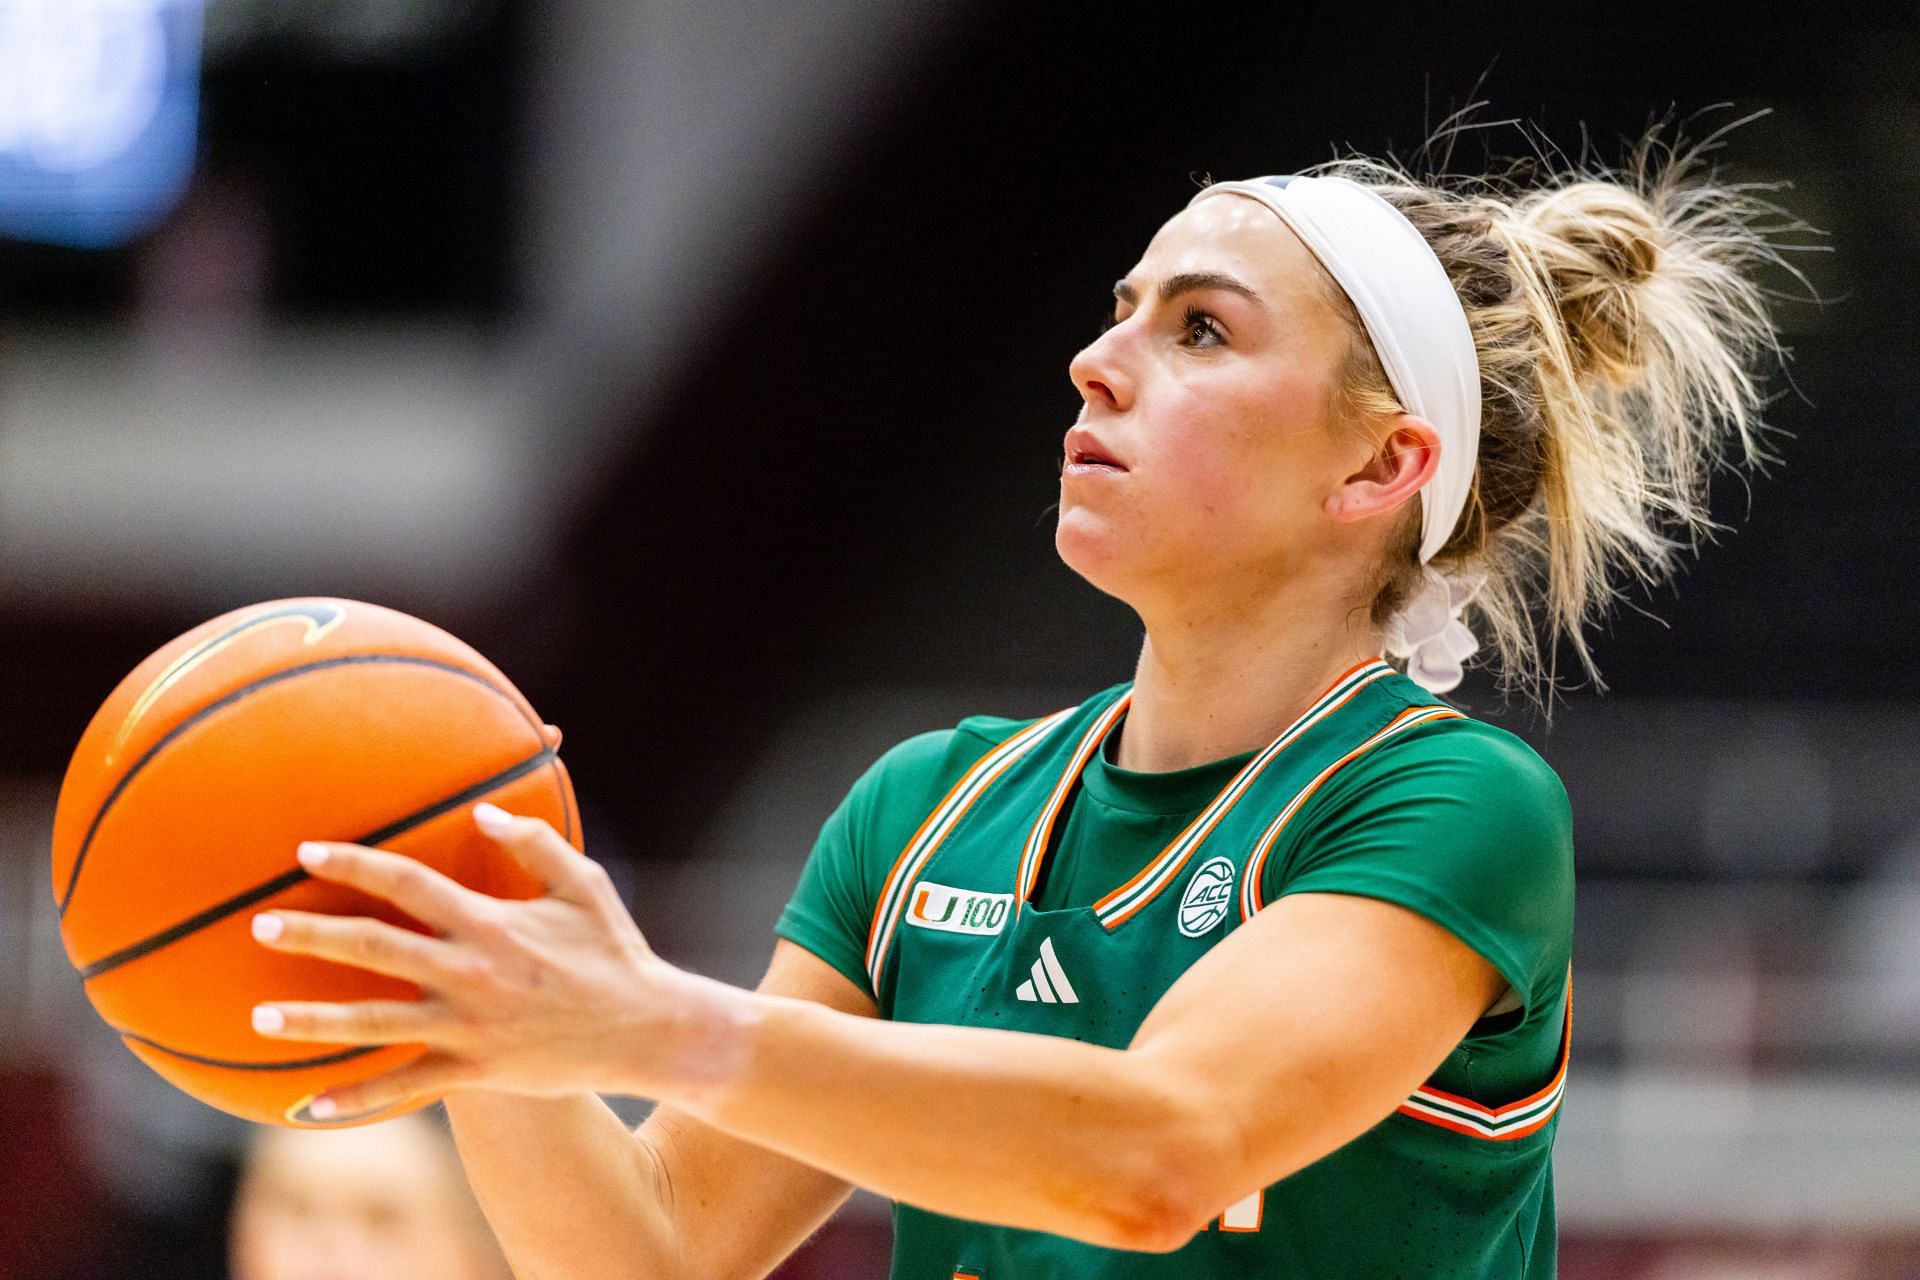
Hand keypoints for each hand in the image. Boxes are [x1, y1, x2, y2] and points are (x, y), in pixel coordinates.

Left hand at [250, 803, 719, 1120]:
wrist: (647, 1031)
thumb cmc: (616, 952)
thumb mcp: (584, 884)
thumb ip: (533, 844)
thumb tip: (482, 812)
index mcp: (490, 922)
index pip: (408, 883)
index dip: (355, 864)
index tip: (307, 853)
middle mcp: (470, 972)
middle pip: (374, 948)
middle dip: (311, 935)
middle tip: (260, 926)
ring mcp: (468, 1025)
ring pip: (373, 1023)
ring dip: (311, 1020)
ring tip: (257, 1016)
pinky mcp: (474, 1070)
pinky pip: (402, 1087)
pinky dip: (353, 1100)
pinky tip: (304, 1107)